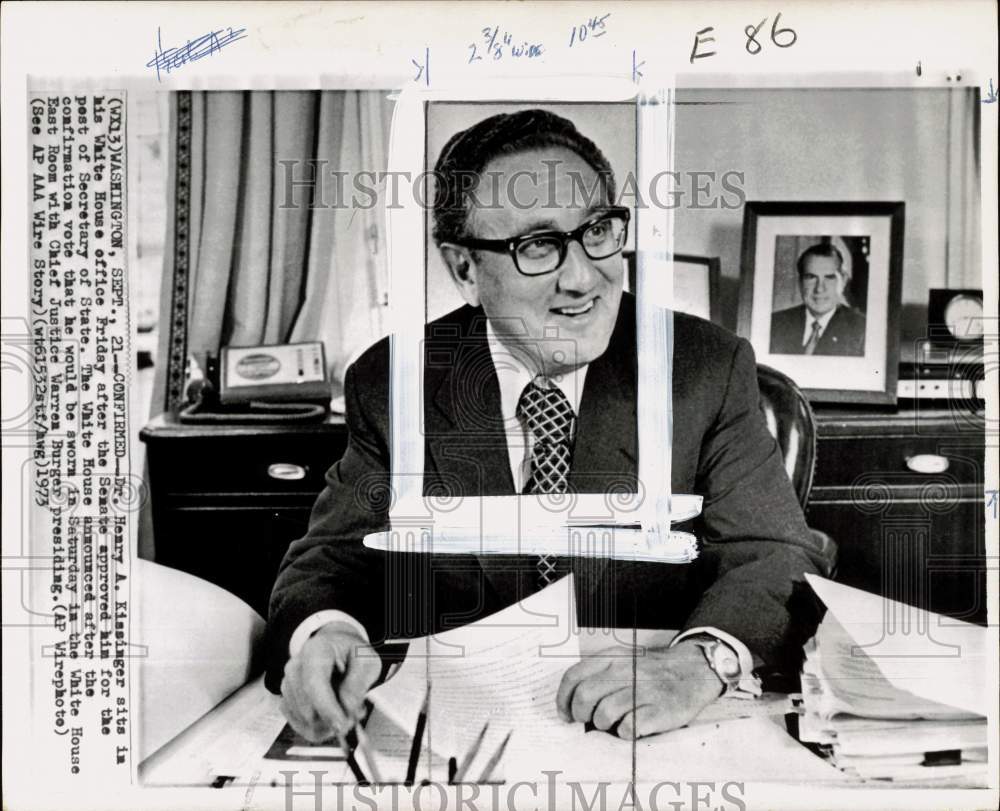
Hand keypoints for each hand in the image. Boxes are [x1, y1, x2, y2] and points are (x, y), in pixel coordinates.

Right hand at [279, 622, 380, 742]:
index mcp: (316, 651)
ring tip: (347, 706)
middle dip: (334, 718)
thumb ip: (358, 684)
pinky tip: (334, 712)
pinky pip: (303, 728)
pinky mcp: (287, 701)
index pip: (314, 684)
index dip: (327, 709)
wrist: (336, 647)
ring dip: (330, 724)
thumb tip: (347, 709)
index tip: (343, 725)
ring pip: (306, 723)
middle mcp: (295, 667)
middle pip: (307, 709)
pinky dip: (322, 727)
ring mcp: (288, 685)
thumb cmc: (351, 652)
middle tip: (357, 712)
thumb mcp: (366, 660)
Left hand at [555, 640, 722, 739]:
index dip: (563, 699)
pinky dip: (625, 732)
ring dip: (603, 724)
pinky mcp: (658, 710)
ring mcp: (641, 690)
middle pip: (584, 698)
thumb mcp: (622, 659)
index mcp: (611, 658)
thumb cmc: (651, 670)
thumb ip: (598, 674)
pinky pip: (628, 728)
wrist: (693, 669)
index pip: (573, 677)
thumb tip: (572, 702)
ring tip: (613, 722)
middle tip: (588, 720)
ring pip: (603, 715)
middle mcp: (624, 671)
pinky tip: (631, 726)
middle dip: (581, 715)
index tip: (565, 714)